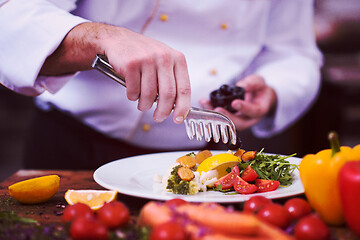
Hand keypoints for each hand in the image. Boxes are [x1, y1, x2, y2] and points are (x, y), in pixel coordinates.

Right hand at [40, 23, 190, 123]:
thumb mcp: (164, 62)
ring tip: (142, 104)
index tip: (178, 119)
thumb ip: (172, 81)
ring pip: (149, 94)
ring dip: (145, 105)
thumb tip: (177, 107)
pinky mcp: (131, 63)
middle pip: (168, 95)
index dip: (183, 107)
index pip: (184, 88)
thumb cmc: (143, 55)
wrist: (117, 40)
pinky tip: (132, 92)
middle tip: (158, 117)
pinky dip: (132, 96)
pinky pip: (134, 90)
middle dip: (163, 111)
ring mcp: (147, 59)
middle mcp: (164, 57)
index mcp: (177, 58)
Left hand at [199, 75, 276, 130]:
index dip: (244, 108)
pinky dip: (211, 111)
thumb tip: (242, 85)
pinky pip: (221, 118)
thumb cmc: (259, 90)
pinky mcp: (230, 119)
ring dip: (215, 115)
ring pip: (227, 122)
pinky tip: (205, 103)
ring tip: (206, 104)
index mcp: (260, 110)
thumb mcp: (260, 82)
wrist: (258, 97)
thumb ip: (253, 83)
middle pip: (239, 123)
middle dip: (226, 117)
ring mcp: (239, 121)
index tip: (234, 103)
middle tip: (217, 109)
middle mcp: (249, 119)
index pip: (254, 111)